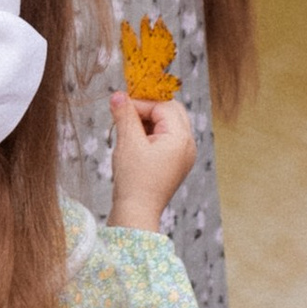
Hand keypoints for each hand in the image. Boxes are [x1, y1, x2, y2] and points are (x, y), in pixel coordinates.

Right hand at [108, 91, 196, 230]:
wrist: (137, 213)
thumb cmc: (134, 180)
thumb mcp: (128, 142)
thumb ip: (125, 114)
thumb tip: (118, 94)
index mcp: (181, 138)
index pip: (163, 106)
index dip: (141, 103)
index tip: (120, 105)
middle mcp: (188, 145)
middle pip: (171, 112)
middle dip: (148, 109)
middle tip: (126, 112)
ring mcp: (184, 155)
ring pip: (169, 124)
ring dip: (149, 121)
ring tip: (128, 129)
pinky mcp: (176, 163)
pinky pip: (167, 139)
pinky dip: (152, 134)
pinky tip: (135, 141)